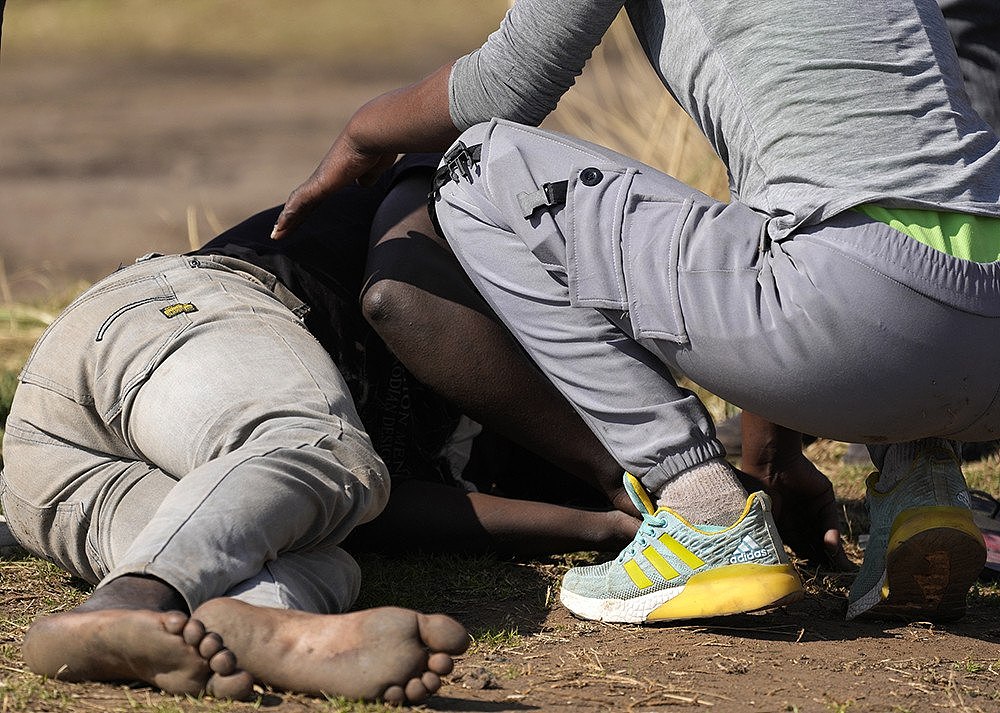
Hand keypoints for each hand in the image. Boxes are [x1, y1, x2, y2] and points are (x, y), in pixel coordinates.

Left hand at [271, 134, 397, 239]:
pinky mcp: (319, 184)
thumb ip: (367, 176)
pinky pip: (300, 203)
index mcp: (337, 176)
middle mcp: (324, 177)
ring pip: (297, 204)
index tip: (301, 217)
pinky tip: (280, 226)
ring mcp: (320, 180)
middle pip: (304, 202)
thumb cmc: (377, 147)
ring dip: (286, 219)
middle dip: (293, 216)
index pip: (318, 196)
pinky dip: (289, 215)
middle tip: (281, 229)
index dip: (309, 208)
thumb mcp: (374, 167)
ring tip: (276, 234)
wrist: (369, 135)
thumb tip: (362, 183)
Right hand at [740, 453, 853, 570]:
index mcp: (784, 525)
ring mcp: (813, 508)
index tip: (816, 580)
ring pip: (826, 533)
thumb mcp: (767, 525)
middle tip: (834, 579)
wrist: (768, 465)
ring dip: (832, 551)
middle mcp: (801, 518)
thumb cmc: (757, 496)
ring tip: (839, 568)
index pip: (801, 548)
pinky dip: (832, 534)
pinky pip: (830, 520)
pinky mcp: (824, 498)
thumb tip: (785, 568)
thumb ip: (780, 544)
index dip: (808, 563)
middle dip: (825, 560)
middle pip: (816, 543)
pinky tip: (832, 547)